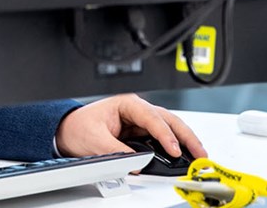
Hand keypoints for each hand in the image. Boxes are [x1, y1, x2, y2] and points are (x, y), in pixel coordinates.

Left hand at [54, 94, 207, 159]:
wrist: (67, 131)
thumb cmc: (78, 128)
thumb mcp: (94, 140)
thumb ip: (117, 152)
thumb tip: (137, 163)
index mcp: (125, 103)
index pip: (151, 118)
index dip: (165, 135)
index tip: (174, 150)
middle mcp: (136, 110)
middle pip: (168, 120)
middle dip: (186, 136)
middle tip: (199, 154)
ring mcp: (140, 121)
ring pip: (169, 127)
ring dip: (185, 140)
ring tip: (198, 155)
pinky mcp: (141, 133)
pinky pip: (163, 137)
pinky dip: (176, 145)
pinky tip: (184, 154)